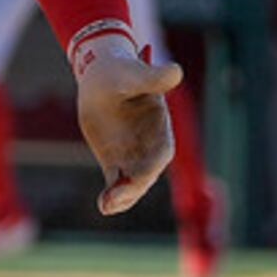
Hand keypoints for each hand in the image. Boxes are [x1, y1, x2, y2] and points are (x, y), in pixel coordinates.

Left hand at [71, 26, 181, 214]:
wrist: (100, 76)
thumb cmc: (120, 70)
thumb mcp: (133, 72)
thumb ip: (152, 77)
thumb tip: (176, 72)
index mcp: (159, 125)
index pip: (160, 153)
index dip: (151, 167)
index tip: (138, 178)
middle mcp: (148, 145)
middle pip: (146, 173)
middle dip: (133, 189)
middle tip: (114, 199)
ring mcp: (131, 154)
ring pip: (132, 183)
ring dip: (122, 198)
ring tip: (106, 206)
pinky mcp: (114, 160)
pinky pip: (115, 182)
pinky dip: (111, 195)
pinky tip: (103, 205)